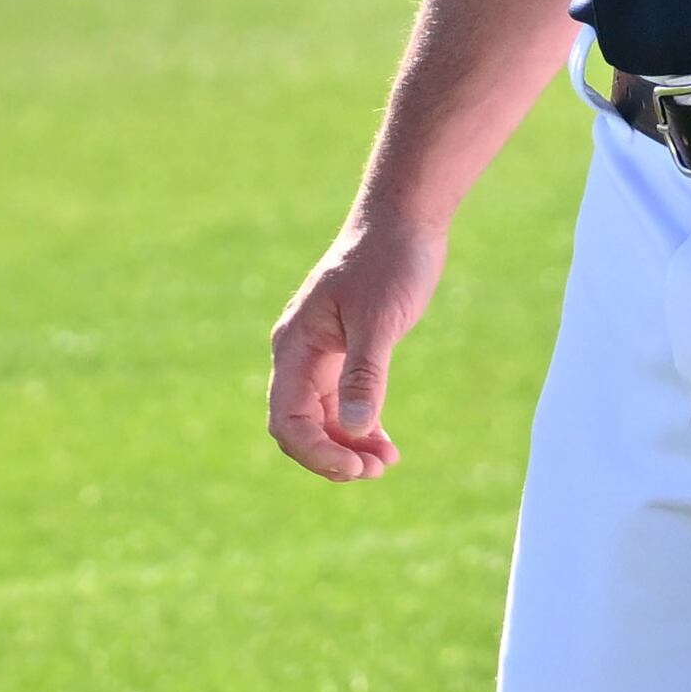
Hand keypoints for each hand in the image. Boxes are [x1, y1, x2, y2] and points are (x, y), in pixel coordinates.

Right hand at [267, 210, 449, 480]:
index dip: (316, 452)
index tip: (357, 465)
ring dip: (348, 446)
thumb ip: (365, 374)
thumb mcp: (379, 320)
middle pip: (299, 426)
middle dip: (331, 455)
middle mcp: (300, 354)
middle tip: (376, 470)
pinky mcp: (345, 352)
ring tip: (386, 462)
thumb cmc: (387, 262)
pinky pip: (341, 404)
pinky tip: (386, 443)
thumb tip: (356, 430)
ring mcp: (321, 355)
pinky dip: (359, 427)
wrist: (403, 221)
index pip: (287, 418)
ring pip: (322, 419)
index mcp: (295, 345)